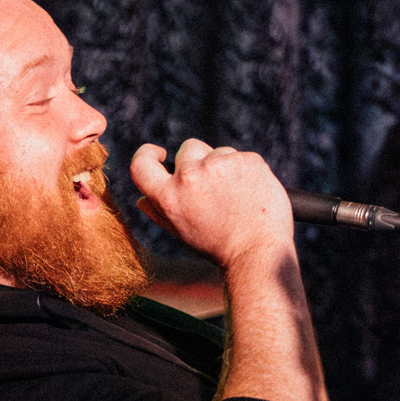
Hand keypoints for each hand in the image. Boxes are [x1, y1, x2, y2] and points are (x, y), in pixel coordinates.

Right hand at [129, 139, 294, 271]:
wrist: (258, 252)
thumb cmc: (218, 246)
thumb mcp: (181, 232)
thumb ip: (159, 213)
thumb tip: (142, 199)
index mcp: (168, 196)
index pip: (141, 164)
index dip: (147, 153)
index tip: (160, 154)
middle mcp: (190, 176)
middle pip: (188, 148)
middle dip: (198, 161)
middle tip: (214, 188)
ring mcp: (219, 165)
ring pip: (218, 152)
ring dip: (224, 167)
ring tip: (236, 196)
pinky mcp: (246, 160)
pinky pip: (241, 157)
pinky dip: (246, 171)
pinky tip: (251, 192)